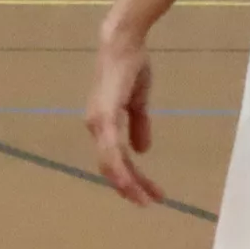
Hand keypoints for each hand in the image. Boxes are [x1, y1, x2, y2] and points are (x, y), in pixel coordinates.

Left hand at [84, 35, 160, 204]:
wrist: (125, 45)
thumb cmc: (131, 68)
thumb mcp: (138, 102)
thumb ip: (139, 125)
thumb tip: (142, 151)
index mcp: (103, 124)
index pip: (117, 159)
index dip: (133, 178)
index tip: (153, 194)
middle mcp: (96, 126)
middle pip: (111, 166)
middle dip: (130, 187)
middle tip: (148, 203)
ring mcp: (98, 121)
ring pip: (109, 162)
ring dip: (126, 182)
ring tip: (143, 199)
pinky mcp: (104, 115)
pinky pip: (110, 146)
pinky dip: (118, 165)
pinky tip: (127, 180)